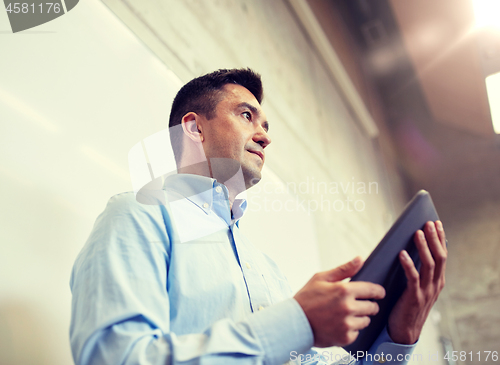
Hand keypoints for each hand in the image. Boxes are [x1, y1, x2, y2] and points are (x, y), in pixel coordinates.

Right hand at [294, 257, 385, 347]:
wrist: (293, 323)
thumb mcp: (321, 278)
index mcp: (344, 290)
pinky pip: (357, 332)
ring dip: (360, 317)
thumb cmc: (306, 298)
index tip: (379, 293)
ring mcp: (347, 324)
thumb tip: (360, 259)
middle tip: (357, 304)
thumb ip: (344, 269)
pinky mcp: (345, 338)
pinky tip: (339, 324)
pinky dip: (351, 329)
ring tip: (345, 314)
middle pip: (372, 307)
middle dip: (368, 304)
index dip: (378, 291)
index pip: (372, 290)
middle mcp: (348, 308)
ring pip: (366, 321)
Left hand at [388, 220, 446, 343]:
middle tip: (428, 223)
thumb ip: (417, 271)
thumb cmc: (406, 305)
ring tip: (417, 233)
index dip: (441, 239)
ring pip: (428, 265)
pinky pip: (413, 278)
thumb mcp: (417, 287)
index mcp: (437, 281)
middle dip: (434, 239)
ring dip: (423, 247)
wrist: (404, 331)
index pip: (442, 256)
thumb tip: (409, 248)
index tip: (437, 223)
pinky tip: (402, 254)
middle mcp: (435, 285)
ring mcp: (426, 291)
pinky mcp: (413, 297)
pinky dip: (408, 264)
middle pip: (439, 257)